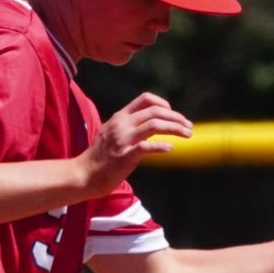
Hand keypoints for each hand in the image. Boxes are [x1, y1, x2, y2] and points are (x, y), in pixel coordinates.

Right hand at [79, 92, 193, 192]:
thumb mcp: (112, 133)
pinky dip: (161, 146)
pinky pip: (146, 147)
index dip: (164, 103)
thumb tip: (152, 126)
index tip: (173, 115)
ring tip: (188, 134)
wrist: (84, 174)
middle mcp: (122, 124)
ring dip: (175, 128)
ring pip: (154, 125)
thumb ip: (129, 127)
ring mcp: (123, 139)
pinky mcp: (124, 156)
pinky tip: (170, 148)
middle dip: (176, 117)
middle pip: (155, 111)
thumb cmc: (101, 156)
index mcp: (120, 117)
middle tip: (189, 126)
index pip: (145, 98)